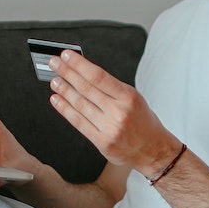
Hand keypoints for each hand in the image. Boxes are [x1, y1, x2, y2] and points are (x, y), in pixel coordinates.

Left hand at [47, 51, 179, 177]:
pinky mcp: (102, 142)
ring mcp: (110, 128)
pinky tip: (57, 100)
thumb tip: (84, 74)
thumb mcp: (134, 98)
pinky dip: (65, 110)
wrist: (154, 150)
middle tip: (54, 63)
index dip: (79, 65)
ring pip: (80, 105)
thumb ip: (111, 88)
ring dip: (63, 91)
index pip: (98, 76)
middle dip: (67, 73)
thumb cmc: (143, 123)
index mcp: (128, 97)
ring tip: (54, 81)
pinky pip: (79, 123)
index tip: (67, 56)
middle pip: (86, 88)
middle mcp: (119, 112)